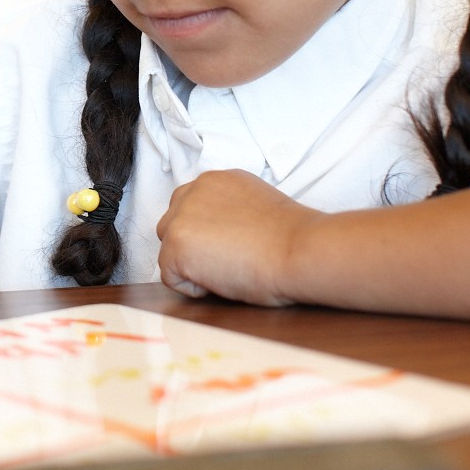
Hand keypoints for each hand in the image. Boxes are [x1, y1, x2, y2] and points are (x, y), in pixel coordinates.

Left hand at [155, 169, 318, 306]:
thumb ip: (229, 211)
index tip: (231, 246)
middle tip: (229, 261)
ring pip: (169, 250)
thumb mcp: (255, 206)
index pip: (191, 209)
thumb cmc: (291, 238)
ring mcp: (181, 217)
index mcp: (215, 180)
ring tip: (229, 268)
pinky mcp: (176, 245)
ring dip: (192, 265)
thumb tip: (219, 233)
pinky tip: (225, 279)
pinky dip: (194, 288)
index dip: (208, 235)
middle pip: (173, 226)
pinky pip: (171, 277)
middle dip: (193, 248)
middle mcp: (194, 191)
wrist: (300, 249)